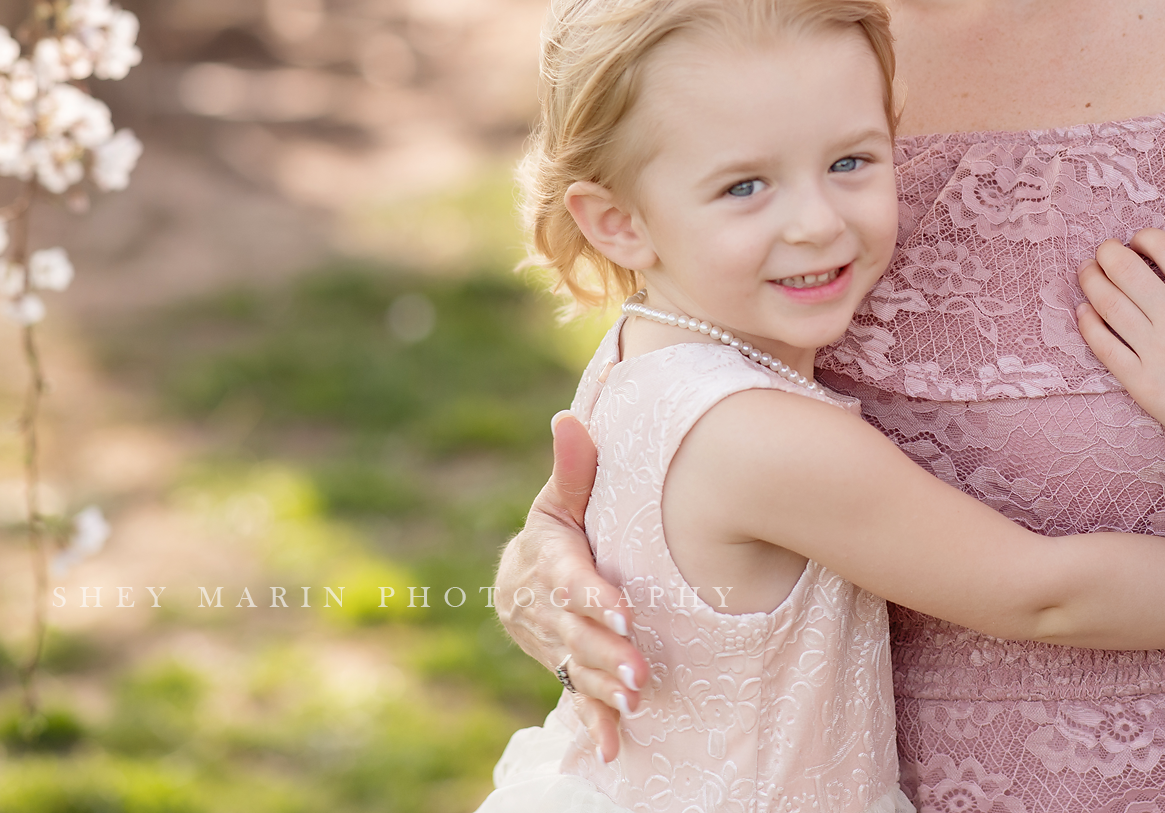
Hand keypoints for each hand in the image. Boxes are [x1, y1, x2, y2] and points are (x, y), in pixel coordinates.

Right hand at [494, 411, 643, 759]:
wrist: (522, 578)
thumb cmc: (561, 524)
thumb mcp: (562, 496)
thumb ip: (575, 467)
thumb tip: (569, 416)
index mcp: (545, 557)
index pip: (567, 578)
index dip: (593, 597)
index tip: (624, 612)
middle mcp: (542, 605)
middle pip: (575, 632)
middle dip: (607, 652)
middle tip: (642, 671)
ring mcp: (550, 641)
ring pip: (578, 667)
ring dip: (605, 687)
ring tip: (638, 699)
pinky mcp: (563, 667)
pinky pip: (576, 698)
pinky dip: (593, 724)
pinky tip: (610, 748)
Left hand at [1076, 229, 1164, 471]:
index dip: (1145, 237)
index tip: (1138, 242)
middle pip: (1126, 269)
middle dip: (1108, 252)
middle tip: (1103, 251)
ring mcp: (1156, 352)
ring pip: (1108, 303)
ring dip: (1091, 280)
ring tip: (1087, 272)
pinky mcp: (1142, 384)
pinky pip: (1104, 346)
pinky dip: (1088, 323)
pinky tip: (1084, 311)